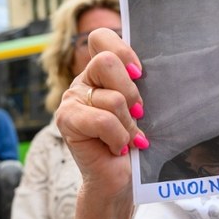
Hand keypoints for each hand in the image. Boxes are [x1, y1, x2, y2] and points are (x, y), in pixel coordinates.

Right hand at [55, 28, 145, 202]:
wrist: (120, 180)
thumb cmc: (135, 142)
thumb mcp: (142, 107)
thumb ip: (139, 84)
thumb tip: (152, 70)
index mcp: (102, 72)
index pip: (101, 38)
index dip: (123, 51)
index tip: (140, 74)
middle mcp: (83, 80)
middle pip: (107, 61)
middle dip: (132, 92)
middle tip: (139, 114)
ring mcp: (72, 99)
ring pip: (112, 98)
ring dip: (128, 125)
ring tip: (128, 139)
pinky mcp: (65, 119)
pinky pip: (102, 120)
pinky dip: (118, 137)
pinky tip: (117, 149)